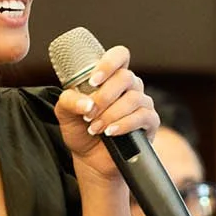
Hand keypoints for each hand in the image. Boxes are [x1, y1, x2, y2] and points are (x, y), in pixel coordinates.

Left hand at [54, 45, 156, 172]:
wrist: (91, 159)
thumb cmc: (80, 130)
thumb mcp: (65, 113)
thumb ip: (69, 101)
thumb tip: (86, 103)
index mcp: (111, 77)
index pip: (120, 55)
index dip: (109, 63)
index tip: (93, 80)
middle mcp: (130, 86)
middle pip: (125, 77)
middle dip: (104, 97)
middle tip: (89, 113)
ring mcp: (142, 103)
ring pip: (133, 98)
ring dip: (110, 114)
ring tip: (95, 128)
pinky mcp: (150, 122)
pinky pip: (143, 117)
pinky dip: (124, 125)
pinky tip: (110, 133)